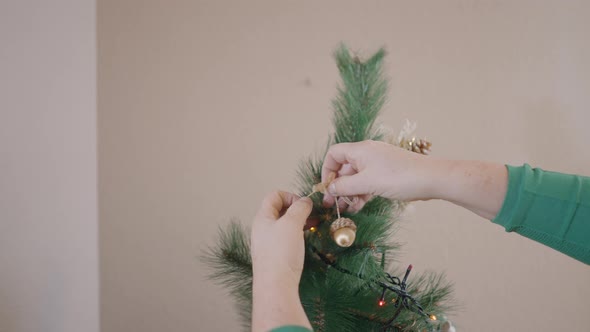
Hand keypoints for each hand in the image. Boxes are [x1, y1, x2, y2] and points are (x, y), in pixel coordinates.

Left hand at [251, 191, 311, 285]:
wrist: (276, 286)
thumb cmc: (281, 254)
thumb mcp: (291, 224)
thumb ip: (299, 208)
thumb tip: (305, 201)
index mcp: (263, 218)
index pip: (274, 196)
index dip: (290, 195)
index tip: (304, 205)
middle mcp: (263, 229)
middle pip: (280, 210)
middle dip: (298, 209)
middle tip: (312, 215)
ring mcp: (268, 243)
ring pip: (285, 225)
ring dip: (300, 222)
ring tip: (313, 225)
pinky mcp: (275, 256)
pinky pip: (287, 238)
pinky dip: (298, 234)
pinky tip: (306, 239)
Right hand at [322, 140, 437, 210]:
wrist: (431, 179)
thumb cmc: (400, 177)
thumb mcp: (367, 183)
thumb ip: (344, 186)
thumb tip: (329, 189)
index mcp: (360, 151)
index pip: (334, 154)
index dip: (327, 170)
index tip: (326, 187)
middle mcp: (367, 154)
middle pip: (344, 169)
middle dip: (337, 187)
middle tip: (331, 205)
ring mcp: (378, 164)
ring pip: (356, 178)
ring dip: (349, 193)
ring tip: (346, 210)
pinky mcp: (386, 174)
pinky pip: (368, 183)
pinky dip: (361, 194)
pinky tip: (358, 207)